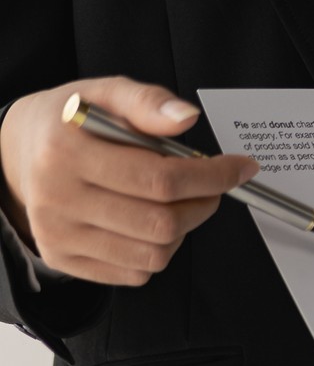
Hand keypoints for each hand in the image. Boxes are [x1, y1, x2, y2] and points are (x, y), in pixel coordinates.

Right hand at [0, 77, 257, 285]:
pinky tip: (145, 223)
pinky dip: (156, 250)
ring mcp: (58, 234)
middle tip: (209, 188)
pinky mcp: (64, 259)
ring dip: (182, 230)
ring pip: (155, 254)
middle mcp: (56, 196)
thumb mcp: (104, 93)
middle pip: (162, 223)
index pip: (160, 179)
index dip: (212, 177)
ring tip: (172, 203)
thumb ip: (147, 102)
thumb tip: (187, 118)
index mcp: (65, 150)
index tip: (238, 169)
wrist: (20, 151)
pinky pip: (136, 272)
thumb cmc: (72, 123)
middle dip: (202, 205)